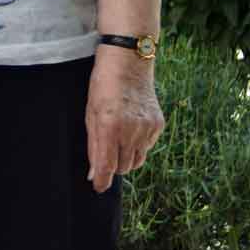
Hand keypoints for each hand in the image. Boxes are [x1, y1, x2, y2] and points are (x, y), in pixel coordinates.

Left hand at [85, 46, 163, 191]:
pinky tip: (131, 127)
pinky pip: (147, 147)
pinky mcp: (158, 125)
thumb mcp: (90, 114)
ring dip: (126, 157)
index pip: (107, 166)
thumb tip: (94, 173)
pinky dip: (138, 144)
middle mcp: (131, 130)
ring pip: (137, 160)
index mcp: (109, 126)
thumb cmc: (102, 86)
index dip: (102, 181)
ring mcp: (147, 128)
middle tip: (106, 152)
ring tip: (118, 138)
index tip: (98, 188)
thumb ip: (93, 145)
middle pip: (123, 167)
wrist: (129, 61)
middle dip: (113, 165)